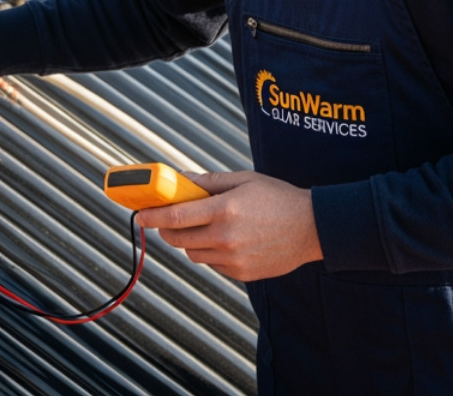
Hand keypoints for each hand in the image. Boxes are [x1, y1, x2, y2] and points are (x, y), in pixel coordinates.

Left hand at [135, 171, 322, 281]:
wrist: (312, 228)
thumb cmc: (278, 198)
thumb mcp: (243, 180)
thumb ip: (208, 182)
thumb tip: (179, 179)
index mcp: (225, 210)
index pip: (176, 216)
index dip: (153, 216)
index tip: (140, 215)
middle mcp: (226, 237)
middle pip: (178, 238)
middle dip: (166, 228)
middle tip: (166, 219)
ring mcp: (233, 259)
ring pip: (193, 253)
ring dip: (189, 240)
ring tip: (205, 226)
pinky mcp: (241, 273)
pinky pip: (212, 264)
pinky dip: (211, 252)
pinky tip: (226, 239)